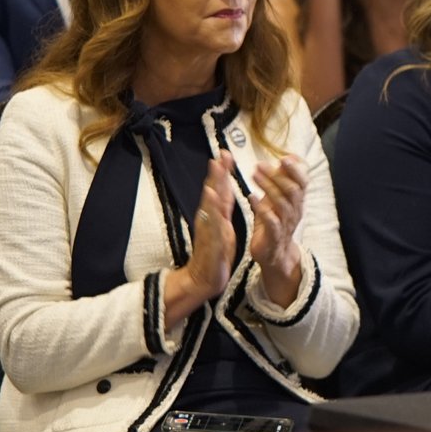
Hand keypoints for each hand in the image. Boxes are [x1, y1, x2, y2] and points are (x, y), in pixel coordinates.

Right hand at [164, 158, 240, 322]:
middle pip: (213, 193)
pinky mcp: (211, 243)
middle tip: (220, 155)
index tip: (225, 153)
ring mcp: (209, 230)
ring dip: (213, 190)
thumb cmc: (215, 252)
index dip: (222, 172)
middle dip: (217, 174)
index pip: (219, 189)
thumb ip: (222, 208)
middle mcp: (209, 219)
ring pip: (211, 207)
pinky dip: (212, 214)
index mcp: (215, 215)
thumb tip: (223, 189)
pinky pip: (212, 227)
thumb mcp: (222, 226)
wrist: (205, 278)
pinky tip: (212, 202)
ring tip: (215, 172)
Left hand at [239, 153, 309, 305]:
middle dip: (277, 175)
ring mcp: (285, 224)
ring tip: (254, 175)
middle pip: (292, 190)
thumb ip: (285, 180)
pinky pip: (271, 221)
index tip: (284, 158)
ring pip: (282, 203)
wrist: (274, 255)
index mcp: (297, 201)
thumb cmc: (275, 222)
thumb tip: (289, 157)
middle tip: (260, 164)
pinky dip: (261, 208)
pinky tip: (251, 197)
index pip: (303, 182)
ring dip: (268, 187)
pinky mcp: (273, 237)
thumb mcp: (281, 200)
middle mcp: (294, 211)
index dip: (296, 169)